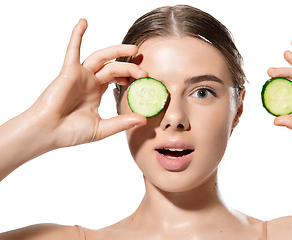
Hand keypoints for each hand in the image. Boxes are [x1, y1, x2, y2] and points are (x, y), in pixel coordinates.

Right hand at [30, 19, 146, 148]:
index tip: (144, 79)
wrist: (48, 133)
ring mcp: (79, 75)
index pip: (116, 78)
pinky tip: (83, 22)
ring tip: (133, 48)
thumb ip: (122, 123)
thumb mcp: (102, 128)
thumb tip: (143, 120)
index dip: (130, 76)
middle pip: (113, 67)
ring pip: (101, 57)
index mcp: (96, 93)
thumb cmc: (70, 133)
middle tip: (144, 70)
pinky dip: (77, 35)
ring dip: (116, 50)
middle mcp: (89, 82)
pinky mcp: (69, 71)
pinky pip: (73, 50)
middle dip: (129, 66)